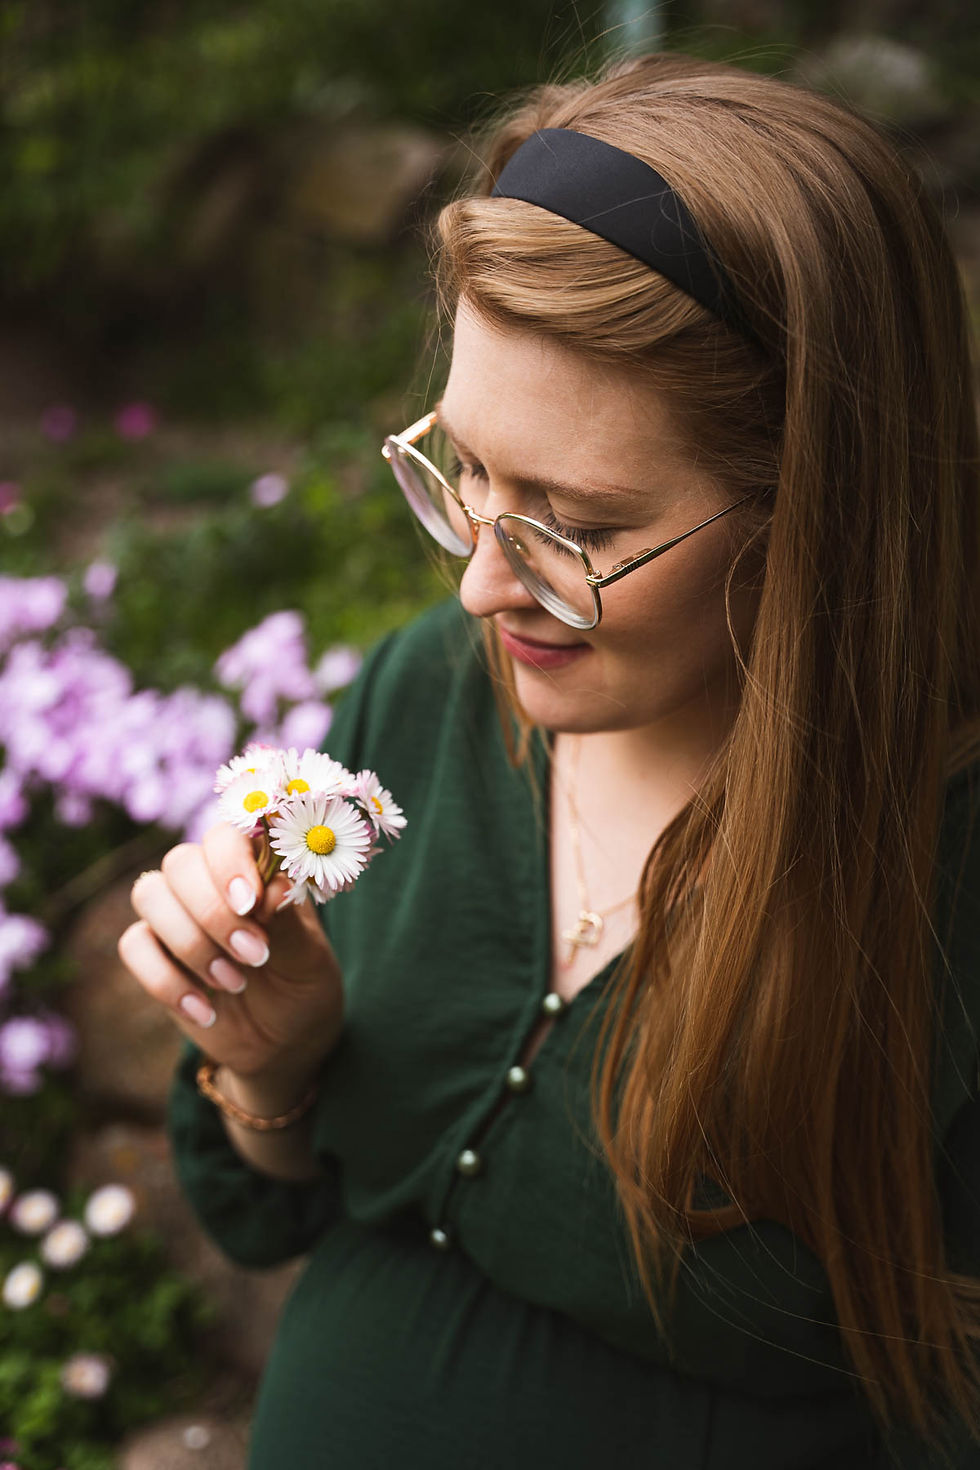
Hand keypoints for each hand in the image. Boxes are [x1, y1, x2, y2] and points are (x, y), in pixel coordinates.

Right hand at [118, 822, 343, 1086]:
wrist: (283, 1038)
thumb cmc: (302, 981)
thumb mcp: (309, 956)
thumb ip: (288, 921)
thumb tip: (272, 888)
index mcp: (253, 866)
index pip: (225, 837)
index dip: (230, 863)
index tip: (250, 904)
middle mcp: (208, 880)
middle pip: (180, 863)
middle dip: (212, 912)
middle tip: (253, 955)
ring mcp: (175, 913)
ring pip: (149, 895)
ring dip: (190, 944)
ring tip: (235, 984)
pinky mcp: (152, 952)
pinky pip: (133, 945)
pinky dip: (166, 981)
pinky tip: (206, 1010)